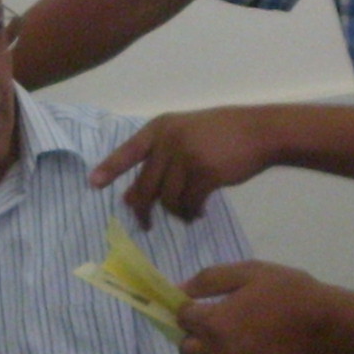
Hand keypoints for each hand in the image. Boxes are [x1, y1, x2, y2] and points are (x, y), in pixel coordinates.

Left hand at [89, 108, 275, 223]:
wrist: (260, 131)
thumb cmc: (223, 134)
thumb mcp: (187, 135)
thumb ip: (161, 158)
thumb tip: (132, 196)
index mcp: (161, 128)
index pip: (129, 151)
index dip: (110, 168)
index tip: (93, 184)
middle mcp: (169, 140)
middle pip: (145, 185)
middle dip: (143, 210)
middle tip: (146, 224)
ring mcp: (187, 156)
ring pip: (168, 199)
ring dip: (176, 213)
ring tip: (188, 214)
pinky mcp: (205, 173)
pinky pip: (189, 203)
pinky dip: (192, 213)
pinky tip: (199, 213)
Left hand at [177, 261, 332, 353]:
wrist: (329, 327)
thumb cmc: (291, 293)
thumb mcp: (250, 272)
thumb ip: (209, 280)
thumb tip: (178, 290)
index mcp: (214, 323)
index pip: (182, 319)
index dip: (193, 311)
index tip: (209, 308)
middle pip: (187, 352)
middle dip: (198, 339)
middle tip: (223, 330)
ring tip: (239, 350)